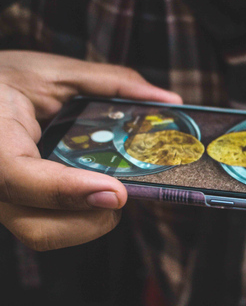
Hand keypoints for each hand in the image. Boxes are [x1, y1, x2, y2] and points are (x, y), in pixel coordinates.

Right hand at [0, 51, 180, 250]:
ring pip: (44, 234)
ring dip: (89, 221)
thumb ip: (112, 83)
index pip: (18, 177)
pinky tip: (93, 191)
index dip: (68, 190)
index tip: (117, 192)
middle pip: (38, 227)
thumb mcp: (54, 71)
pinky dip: (79, 217)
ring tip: (110, 189)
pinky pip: (47, 225)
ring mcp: (2, 199)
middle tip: (122, 191)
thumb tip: (168, 100)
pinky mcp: (15, 205)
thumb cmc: (5, 80)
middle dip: (93, 218)